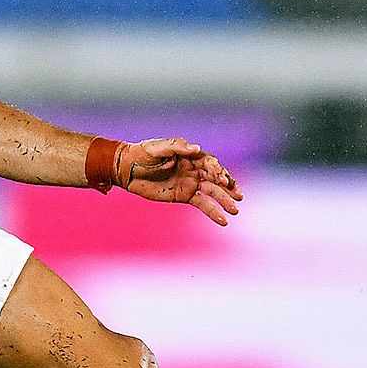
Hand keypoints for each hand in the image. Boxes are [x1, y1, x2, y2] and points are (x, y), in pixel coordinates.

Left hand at [115, 138, 242, 225]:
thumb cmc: (142, 153)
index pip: (210, 163)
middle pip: (216, 178)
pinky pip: (202, 204)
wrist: (127, 170)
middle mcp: (194, 169)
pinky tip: (223, 221)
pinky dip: (213, 212)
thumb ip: (177, 146)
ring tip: (236, 210)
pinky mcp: (184, 196)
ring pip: (212, 193)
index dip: (218, 171)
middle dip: (229, 187)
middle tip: (239, 196)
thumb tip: (197, 148)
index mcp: (191, 155)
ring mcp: (190, 183)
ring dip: (225, 201)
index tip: (223, 180)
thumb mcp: (157, 147)